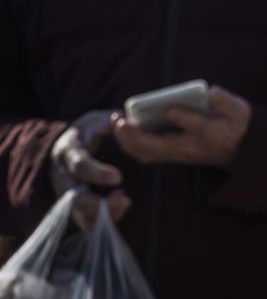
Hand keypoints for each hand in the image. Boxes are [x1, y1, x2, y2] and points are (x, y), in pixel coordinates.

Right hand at [51, 111, 130, 231]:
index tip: (118, 177)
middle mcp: (64, 176)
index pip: (79, 166)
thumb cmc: (88, 132)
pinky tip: (120, 208)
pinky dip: (105, 221)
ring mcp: (66, 194)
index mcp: (69, 150)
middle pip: (75, 201)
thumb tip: (125, 120)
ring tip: (125, 201)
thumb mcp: (97, 120)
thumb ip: (114, 120)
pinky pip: (87, 223)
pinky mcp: (73, 207)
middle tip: (125, 199)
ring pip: (80, 216)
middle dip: (100, 206)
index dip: (97, 174)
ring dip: (105, 216)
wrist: (66, 146)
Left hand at [112, 86, 250, 169]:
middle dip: (136, 134)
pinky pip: (146, 154)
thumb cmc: (236, 123)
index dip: (182, 117)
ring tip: (117, 123)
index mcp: (210, 132)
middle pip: (158, 146)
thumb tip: (210, 92)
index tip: (169, 108)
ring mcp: (180, 154)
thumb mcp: (240, 109)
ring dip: (129, 141)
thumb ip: (225, 100)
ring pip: (148, 153)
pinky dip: (131, 144)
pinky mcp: (172, 155)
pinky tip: (123, 131)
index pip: (195, 125)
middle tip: (120, 120)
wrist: (239, 151)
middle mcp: (191, 146)